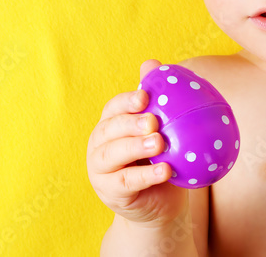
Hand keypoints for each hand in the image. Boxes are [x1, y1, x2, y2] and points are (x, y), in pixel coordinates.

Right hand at [86, 59, 187, 227]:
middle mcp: (100, 144)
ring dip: (135, 147)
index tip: (145, 97)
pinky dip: (146, 175)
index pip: (113, 107)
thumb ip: (155, 99)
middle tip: (153, 121)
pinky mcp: (110, 192)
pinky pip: (126, 182)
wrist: (161, 203)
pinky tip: (166, 170)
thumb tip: (151, 62)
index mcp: (111, 124)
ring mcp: (100, 169)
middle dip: (130, 122)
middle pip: (109, 129)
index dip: (126, 101)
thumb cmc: (160, 158)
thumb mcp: (160, 129)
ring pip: (112, 154)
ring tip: (159, 143)